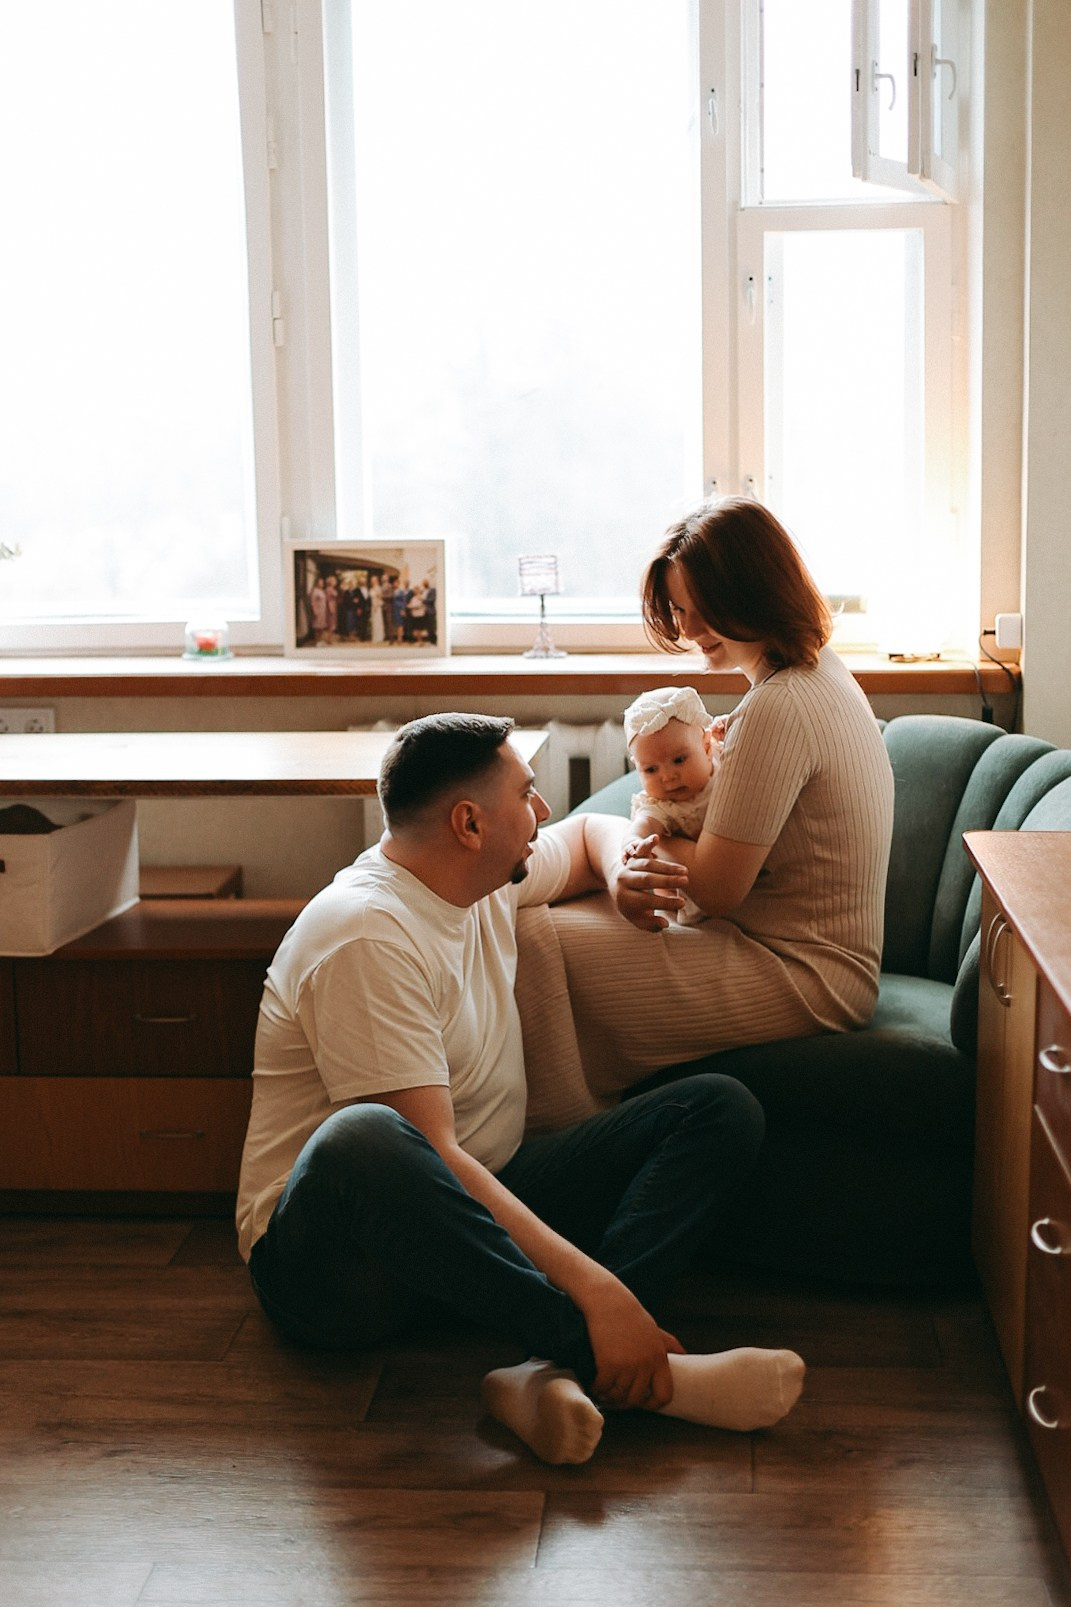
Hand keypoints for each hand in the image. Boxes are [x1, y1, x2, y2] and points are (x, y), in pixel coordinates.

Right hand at [582, 1281, 683, 1410]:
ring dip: (609, 1397)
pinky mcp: (608, 1364)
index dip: (652, 1404)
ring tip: (604, 1393)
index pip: (664, 1395)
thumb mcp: (655, 1330)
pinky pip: (602, 1387)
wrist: (608, 1301)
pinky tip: (594, 1384)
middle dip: (626, 1402)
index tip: (641, 1401)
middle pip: (637, 1399)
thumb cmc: (631, 1315)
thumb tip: (686, 1356)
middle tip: (617, 1398)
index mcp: (659, 1358)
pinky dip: (597, 1389)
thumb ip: (671, 1345)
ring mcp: (627, 1366)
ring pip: (618, 1396)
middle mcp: (645, 1365)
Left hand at [612, 834, 687, 931]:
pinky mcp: (631, 857)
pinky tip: (656, 838)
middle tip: (686, 882)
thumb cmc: (634, 907)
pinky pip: (639, 849)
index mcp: (625, 899)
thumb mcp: (639, 919)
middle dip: (667, 881)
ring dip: (667, 867)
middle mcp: (624, 881)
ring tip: (685, 871)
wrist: (617, 887)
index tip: (682, 903)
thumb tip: (664, 924)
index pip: (646, 901)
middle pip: (647, 880)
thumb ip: (651, 925)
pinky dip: (648, 844)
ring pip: (647, 864)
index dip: (665, 903)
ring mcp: (627, 867)